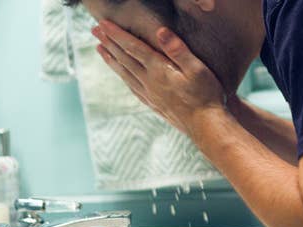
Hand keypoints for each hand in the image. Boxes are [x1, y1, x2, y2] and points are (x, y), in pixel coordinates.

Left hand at [92, 21, 227, 137]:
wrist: (206, 126)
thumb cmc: (206, 96)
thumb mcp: (197, 69)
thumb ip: (178, 50)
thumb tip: (161, 31)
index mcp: (159, 70)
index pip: (133, 48)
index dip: (117, 34)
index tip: (103, 24)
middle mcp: (150, 82)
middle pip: (125, 59)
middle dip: (109, 43)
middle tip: (95, 31)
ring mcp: (151, 95)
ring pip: (125, 74)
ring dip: (112, 60)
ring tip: (101, 50)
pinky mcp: (156, 106)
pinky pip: (134, 89)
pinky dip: (124, 79)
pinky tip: (122, 77)